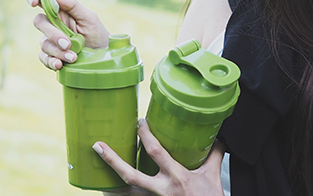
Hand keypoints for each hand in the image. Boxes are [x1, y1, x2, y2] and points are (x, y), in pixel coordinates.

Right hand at [26, 0, 110, 69]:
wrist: (103, 55)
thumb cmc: (96, 33)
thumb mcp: (89, 17)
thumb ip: (72, 5)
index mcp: (60, 10)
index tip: (33, 3)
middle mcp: (52, 24)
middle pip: (39, 22)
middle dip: (52, 33)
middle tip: (67, 44)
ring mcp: (50, 41)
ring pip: (44, 43)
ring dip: (57, 51)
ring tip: (73, 57)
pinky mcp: (51, 56)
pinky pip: (44, 58)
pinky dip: (51, 61)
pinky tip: (60, 64)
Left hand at [93, 119, 224, 195]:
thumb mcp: (213, 176)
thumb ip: (213, 155)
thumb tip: (216, 138)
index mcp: (177, 178)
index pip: (156, 152)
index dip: (146, 136)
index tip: (139, 123)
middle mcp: (162, 190)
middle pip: (131, 175)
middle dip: (112, 160)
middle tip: (98, 145)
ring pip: (126, 193)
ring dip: (108, 184)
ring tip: (96, 168)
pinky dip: (121, 194)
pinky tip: (108, 187)